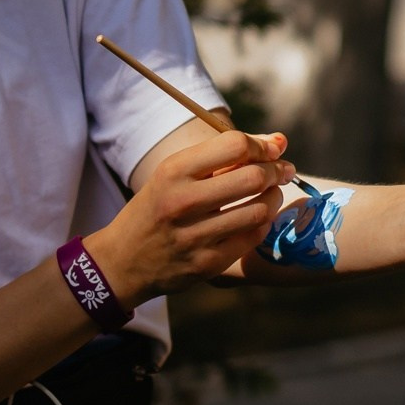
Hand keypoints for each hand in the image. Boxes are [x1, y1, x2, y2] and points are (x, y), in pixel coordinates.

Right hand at [87, 129, 296, 307]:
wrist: (123, 260)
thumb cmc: (157, 206)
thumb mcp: (174, 173)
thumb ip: (223, 155)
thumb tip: (279, 141)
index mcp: (173, 171)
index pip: (234, 145)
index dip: (262, 145)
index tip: (272, 149)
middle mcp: (182, 202)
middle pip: (253, 177)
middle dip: (276, 171)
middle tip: (281, 171)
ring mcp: (195, 236)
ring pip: (259, 210)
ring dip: (274, 197)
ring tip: (270, 193)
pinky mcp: (207, 264)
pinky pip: (252, 237)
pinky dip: (262, 223)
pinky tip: (256, 217)